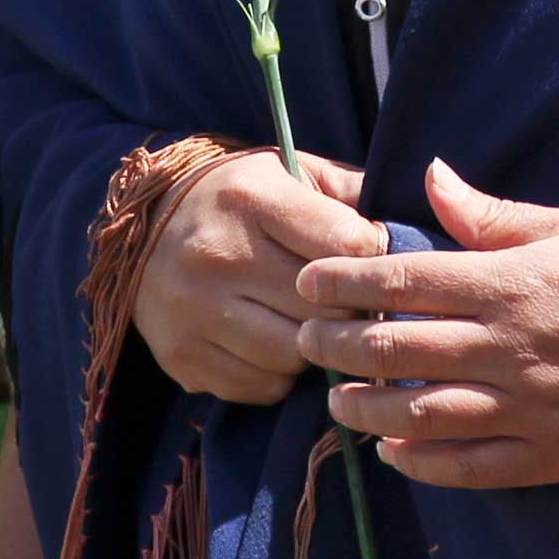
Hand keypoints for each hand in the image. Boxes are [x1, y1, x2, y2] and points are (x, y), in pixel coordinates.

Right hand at [132, 151, 380, 402]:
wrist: (145, 220)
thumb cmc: (240, 195)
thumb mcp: (292, 170)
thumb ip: (351, 193)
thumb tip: (412, 229)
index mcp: (253, 200)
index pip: (347, 247)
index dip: (374, 258)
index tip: (373, 257)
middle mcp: (218, 256)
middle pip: (325, 311)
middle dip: (350, 311)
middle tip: (353, 302)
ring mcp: (193, 310)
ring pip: (293, 357)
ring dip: (315, 349)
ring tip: (310, 323)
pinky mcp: (180, 354)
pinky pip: (258, 387)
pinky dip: (278, 375)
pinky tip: (273, 344)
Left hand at [297, 160, 558, 490]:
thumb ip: (498, 215)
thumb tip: (432, 180)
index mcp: (516, 281)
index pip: (404, 279)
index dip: (345, 281)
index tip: (311, 280)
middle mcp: (511, 347)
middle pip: (395, 349)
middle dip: (336, 343)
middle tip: (306, 338)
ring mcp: (530, 408)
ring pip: (419, 415)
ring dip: (364, 407)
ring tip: (337, 399)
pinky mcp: (553, 456)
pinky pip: (468, 468)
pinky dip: (420, 462)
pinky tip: (394, 452)